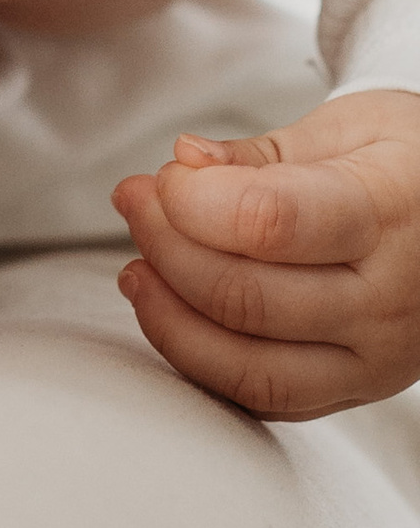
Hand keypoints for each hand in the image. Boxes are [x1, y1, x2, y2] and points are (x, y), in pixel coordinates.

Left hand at [115, 90, 419, 415]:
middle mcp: (388, 299)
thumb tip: (183, 160)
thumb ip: (258, 153)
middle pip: (248, 299)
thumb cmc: (403, 159)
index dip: (193, 202)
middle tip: (134, 203)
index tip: (162, 176)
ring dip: (171, 320)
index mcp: (388, 212)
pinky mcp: (361, 389)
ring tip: (136, 269)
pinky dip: (205, 365)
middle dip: (166, 248)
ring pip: (253, 368)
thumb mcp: (345, 128)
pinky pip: (270, 400)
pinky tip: (171, 314)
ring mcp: (378, 358)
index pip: (270, 222)